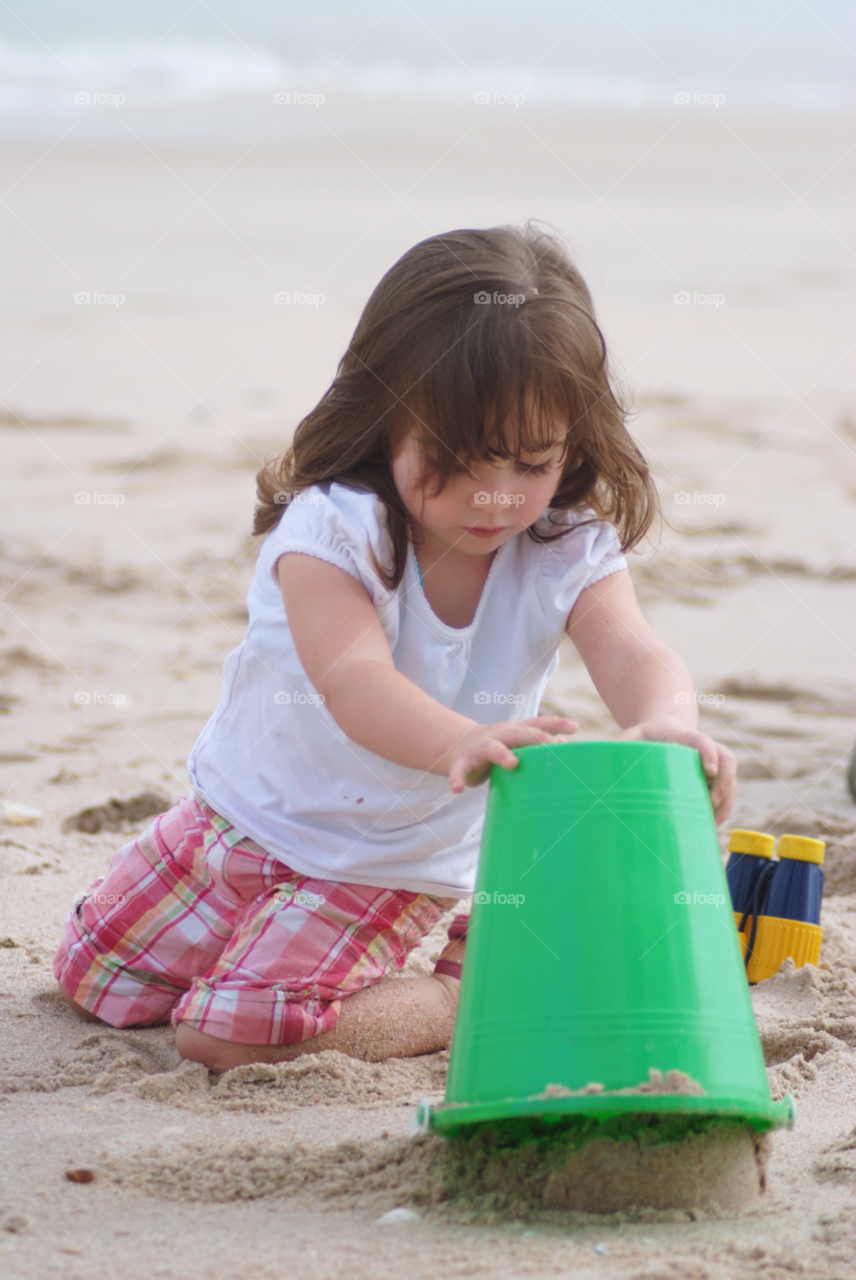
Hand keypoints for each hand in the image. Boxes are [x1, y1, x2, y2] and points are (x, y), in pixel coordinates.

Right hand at [448, 716, 577, 792]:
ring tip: (512, 763)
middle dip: (535, 737)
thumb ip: (538, 744)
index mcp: (513, 731)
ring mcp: (479, 748)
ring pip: (491, 748)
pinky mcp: (462, 763)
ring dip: (502, 754)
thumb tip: (567, 747)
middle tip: (552, 743)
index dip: (556, 723)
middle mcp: (498, 735)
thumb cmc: (497, 747)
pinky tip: (458, 789)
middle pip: (518, 732)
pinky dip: (458, 779)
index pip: (537, 723)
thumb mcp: (517, 742)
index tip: (575, 727)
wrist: (457, 746)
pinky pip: (459, 771)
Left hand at [617, 718, 736, 825]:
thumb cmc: (646, 735)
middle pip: (727, 759)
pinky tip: (713, 823)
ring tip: (713, 822)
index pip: (703, 740)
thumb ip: (621, 746)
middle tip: (712, 802)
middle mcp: (705, 747)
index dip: (709, 753)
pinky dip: (724, 806)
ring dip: (727, 799)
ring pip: (731, 777)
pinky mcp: (714, 774)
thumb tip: (602, 767)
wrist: (665, 727)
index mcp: (685, 735)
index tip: (707, 770)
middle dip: (724, 782)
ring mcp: (713, 761)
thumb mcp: (632, 735)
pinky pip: (728, 789)